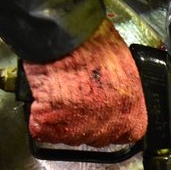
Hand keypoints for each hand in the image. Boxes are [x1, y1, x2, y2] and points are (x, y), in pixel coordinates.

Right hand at [24, 20, 146, 146]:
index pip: (124, 135)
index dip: (108, 122)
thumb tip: (115, 102)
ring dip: (61, 119)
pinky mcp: (50, 123)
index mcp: (132, 115)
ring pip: (67, 136)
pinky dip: (38, 116)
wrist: (67, 32)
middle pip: (94, 137)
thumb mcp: (126, 72)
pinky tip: (46, 94)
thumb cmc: (96, 43)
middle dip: (84, 121)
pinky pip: (42, 130)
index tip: (100, 112)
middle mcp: (108, 126)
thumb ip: (123, 96)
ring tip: (61, 90)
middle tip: (76, 96)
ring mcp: (78, 128)